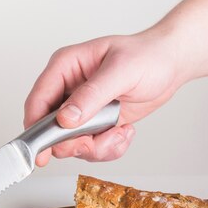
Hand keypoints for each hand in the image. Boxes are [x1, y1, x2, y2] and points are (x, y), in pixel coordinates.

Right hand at [23, 31, 183, 165]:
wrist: (171, 66)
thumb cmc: (148, 56)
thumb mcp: (121, 72)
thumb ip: (91, 96)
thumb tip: (65, 119)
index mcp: (65, 67)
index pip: (38, 100)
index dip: (36, 126)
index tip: (41, 150)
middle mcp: (67, 89)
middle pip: (50, 128)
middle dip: (73, 142)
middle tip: (91, 143)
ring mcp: (79, 109)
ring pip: (70, 143)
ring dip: (95, 147)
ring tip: (118, 132)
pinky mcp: (93, 123)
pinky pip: (90, 147)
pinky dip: (107, 148)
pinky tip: (123, 131)